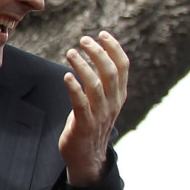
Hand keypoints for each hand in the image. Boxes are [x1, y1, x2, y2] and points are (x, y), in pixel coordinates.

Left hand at [59, 31, 127, 185]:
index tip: (102, 34)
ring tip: (71, 52)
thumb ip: (101, 84)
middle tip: (84, 40)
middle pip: (110, 72)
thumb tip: (94, 60)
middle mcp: (112, 102)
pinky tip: (66, 76)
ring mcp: (100, 114)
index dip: (114, 48)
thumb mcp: (102, 102)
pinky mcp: (85, 124)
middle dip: (98, 52)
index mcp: (119, 95)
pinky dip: (75, 88)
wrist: (87, 156)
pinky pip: (81, 103)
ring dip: (84, 66)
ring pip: (96, 85)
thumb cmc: (90, 124)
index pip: (123, 66)